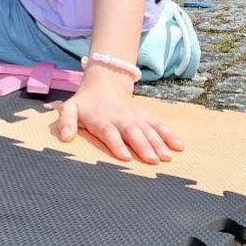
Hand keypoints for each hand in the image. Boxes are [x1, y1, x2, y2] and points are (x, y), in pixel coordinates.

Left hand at [52, 69, 183, 163]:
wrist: (103, 84)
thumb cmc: (85, 103)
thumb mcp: (70, 108)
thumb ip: (66, 121)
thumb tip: (65, 137)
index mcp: (102, 119)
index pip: (110, 133)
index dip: (117, 144)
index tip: (125, 157)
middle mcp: (121, 119)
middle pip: (133, 133)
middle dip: (143, 146)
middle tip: (152, 160)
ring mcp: (136, 118)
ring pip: (149, 130)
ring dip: (159, 143)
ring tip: (167, 157)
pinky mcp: (145, 117)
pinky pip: (159, 125)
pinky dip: (170, 135)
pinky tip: (180, 146)